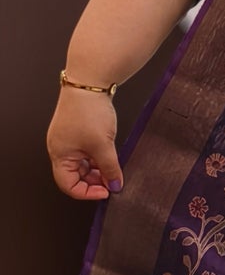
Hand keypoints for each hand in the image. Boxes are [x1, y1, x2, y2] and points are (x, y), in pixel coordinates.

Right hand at [47, 86, 122, 200]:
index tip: (106, 191)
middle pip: (75, 176)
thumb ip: (110, 168)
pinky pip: (87, 152)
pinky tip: (110, 156)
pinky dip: (98, 158)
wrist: (89, 82)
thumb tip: (115, 184)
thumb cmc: (88, 111)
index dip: (87, 192)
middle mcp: (60, 148)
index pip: (68, 185)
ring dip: (98, 169)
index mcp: (59, 155)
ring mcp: (69, 140)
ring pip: (83, 164)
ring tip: (113, 168)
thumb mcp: (103, 145)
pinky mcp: (78, 131)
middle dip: (95, 181)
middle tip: (113, 181)